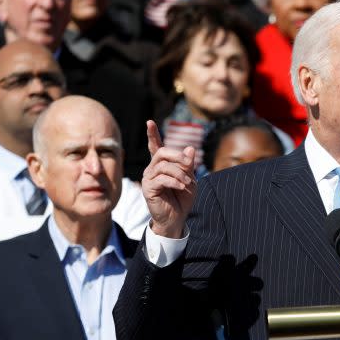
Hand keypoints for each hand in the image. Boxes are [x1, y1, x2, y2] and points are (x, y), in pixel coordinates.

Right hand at [142, 120, 196, 237]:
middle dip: (178, 156)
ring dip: (179, 172)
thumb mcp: (190, 179)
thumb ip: (188, 165)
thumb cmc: (182, 198)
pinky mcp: (148, 188)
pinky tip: (182, 186)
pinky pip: (161, 179)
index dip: (152, 134)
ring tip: (187, 182)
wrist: (177, 218)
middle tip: (189, 165)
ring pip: (163, 166)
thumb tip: (190, 148)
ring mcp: (149, 178)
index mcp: (162, 165)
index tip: (149, 122)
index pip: (155, 146)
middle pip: (162, 152)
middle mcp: (153, 169)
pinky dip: (174, 181)